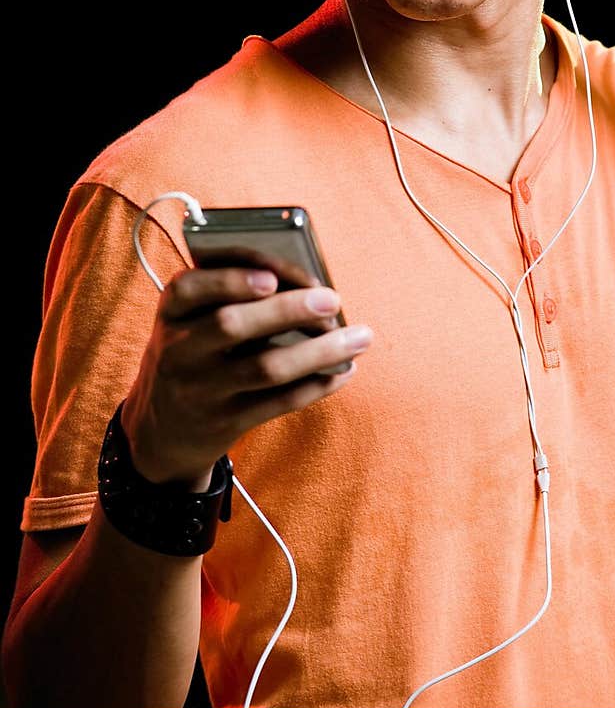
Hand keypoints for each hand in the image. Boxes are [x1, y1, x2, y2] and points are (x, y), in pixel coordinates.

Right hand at [120, 267, 372, 488]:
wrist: (161, 430)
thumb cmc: (195, 352)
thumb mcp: (191, 320)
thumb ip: (233, 297)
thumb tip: (307, 286)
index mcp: (171, 312)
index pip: (192, 287)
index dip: (232, 278)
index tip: (272, 277)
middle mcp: (179, 350)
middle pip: (232, 325)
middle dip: (287, 308)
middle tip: (332, 298)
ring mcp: (200, 391)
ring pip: (266, 367)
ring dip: (320, 350)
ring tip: (360, 337)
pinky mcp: (224, 423)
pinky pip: (278, 403)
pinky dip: (316, 385)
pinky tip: (343, 371)